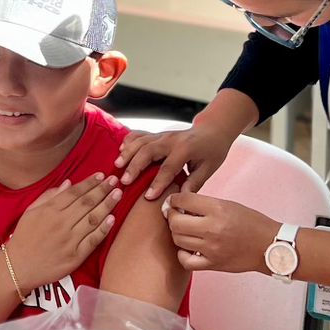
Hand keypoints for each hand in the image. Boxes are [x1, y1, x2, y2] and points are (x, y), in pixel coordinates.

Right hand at [4, 173, 122, 289]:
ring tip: (118, 194)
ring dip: (107, 205)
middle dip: (103, 190)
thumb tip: (69, 183)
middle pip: (86, 203)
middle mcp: (61, 223)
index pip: (74, 193)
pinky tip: (113, 218)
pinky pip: (93, 240)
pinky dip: (104, 229)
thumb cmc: (24, 238)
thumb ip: (49, 196)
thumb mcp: (30, 212)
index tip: (102, 175)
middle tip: (115, 180)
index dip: (89, 183)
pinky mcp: (75, 257)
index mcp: (49, 211)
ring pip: (93, 219)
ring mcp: (69, 241)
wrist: (18, 268)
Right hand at [116, 123, 236, 199]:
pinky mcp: (157, 134)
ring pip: (141, 141)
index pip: (168, 167)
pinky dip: (129, 140)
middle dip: (135, 166)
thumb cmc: (212, 151)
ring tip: (117, 165)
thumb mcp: (209, 169)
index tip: (148, 197)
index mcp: (185, 149)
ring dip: (128, 152)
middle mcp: (171, 139)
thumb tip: (181, 199)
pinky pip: (140, 134)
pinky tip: (120, 149)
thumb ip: (194, 183)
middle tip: (124, 181)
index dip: (158, 183)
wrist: (213, 130)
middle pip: (148, 151)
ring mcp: (163, 134)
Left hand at [162, 191, 277, 273]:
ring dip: (177, 234)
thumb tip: (181, 205)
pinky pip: (186, 261)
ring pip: (178, 240)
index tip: (174, 201)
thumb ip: (204, 204)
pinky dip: (183, 254)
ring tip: (184, 230)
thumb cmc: (251, 223)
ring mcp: (211, 248)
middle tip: (176, 215)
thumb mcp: (228, 204)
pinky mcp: (213, 264)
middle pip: (175, 222)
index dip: (174, 199)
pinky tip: (188, 248)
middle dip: (172, 217)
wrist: (269, 245)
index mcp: (217, 209)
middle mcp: (212, 228)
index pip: (183, 200)